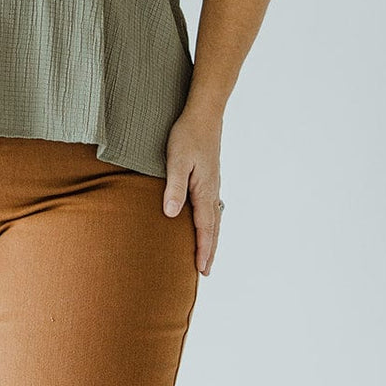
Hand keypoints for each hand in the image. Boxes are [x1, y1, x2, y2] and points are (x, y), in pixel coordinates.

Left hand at [162, 107, 224, 275]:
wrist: (204, 112)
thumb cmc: (187, 134)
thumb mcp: (177, 161)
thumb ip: (174, 187)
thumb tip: (171, 214)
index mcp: (205, 190)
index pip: (205, 227)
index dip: (203, 249)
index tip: (201, 269)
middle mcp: (212, 191)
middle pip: (213, 228)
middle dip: (209, 250)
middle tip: (205, 272)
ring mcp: (212, 185)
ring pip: (214, 219)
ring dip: (211, 239)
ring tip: (207, 256)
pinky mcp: (209, 179)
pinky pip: (212, 208)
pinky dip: (211, 224)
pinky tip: (206, 226)